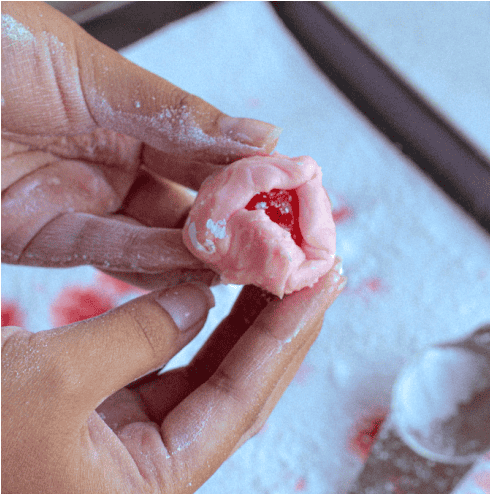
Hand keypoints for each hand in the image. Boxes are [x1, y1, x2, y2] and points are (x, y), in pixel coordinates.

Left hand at [1, 1, 280, 288]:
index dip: (251, 172)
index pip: (205, 147)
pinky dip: (150, 264)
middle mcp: (102, 153)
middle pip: (188, 199)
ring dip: (203, 251)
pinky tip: (193, 265)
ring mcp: (71, 198)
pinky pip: (103, 254)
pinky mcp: (33, 237)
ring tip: (249, 262)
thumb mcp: (82, 70)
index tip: (294, 195)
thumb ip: (173, 113)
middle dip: (236, 223)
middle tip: (283, 245)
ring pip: (154, 236)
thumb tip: (261, 135)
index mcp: (120, 102)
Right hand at [1, 268, 345, 493]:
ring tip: (280, 274)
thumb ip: (138, 335)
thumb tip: (200, 299)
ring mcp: (116, 463)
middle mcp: (142, 486)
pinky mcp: (87, 436)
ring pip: (197, 386)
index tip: (324, 280)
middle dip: (274, 333)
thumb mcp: (51, 376)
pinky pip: (154, 380)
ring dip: (237, 331)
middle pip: (230, 397)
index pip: (240, 404)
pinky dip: (182, 337)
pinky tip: (213, 295)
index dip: (285, 337)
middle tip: (317, 270)